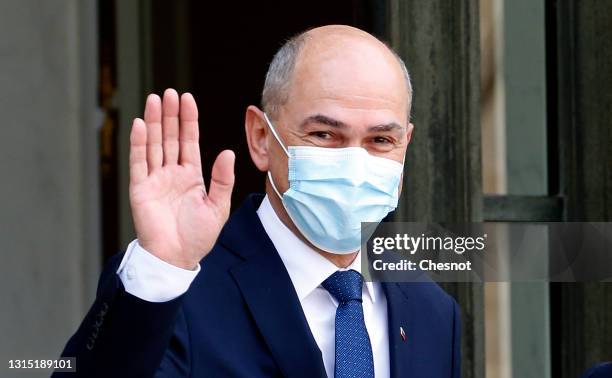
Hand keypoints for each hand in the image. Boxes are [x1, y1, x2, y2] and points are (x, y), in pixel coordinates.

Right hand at [129, 89, 234, 268]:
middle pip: (170, 137)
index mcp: (191, 176)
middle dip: (170, 115)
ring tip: (155, 99)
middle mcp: (172, 173)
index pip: (189, 141)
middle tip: (169, 92)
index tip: (187, 98)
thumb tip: (228, 152)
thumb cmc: (198, 236)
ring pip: (154, 144)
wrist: (177, 258)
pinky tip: (142, 124)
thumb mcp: (218, 206)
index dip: (188, 120)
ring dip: (155, 122)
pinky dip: (140, 143)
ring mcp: (155, 179)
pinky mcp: (140, 188)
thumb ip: (222, 179)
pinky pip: (139, 161)